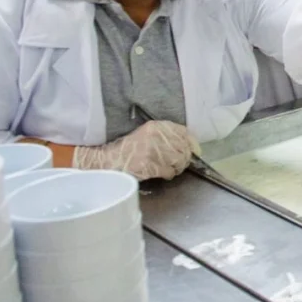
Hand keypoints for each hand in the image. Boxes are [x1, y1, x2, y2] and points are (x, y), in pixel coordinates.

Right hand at [73, 120, 198, 180]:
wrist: (108, 160)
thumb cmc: (130, 148)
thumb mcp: (148, 134)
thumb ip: (167, 136)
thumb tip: (193, 147)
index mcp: (157, 126)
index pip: (184, 132)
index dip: (191, 143)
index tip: (193, 151)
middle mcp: (156, 136)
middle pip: (184, 148)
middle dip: (184, 158)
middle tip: (178, 163)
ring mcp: (152, 151)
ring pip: (179, 161)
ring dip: (177, 167)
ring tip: (169, 168)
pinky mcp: (148, 166)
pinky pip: (169, 172)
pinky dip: (168, 174)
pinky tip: (160, 173)